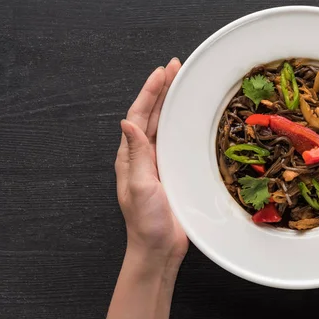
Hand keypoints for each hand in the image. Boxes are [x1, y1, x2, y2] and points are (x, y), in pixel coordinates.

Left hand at [115, 58, 187, 269]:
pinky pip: (177, 143)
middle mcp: (144, 157)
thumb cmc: (146, 222)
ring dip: (172, 104)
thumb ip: (136, 155)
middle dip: (162, 91)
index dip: (149, 93)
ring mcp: (159, 164)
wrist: (158, 249)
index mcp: (131, 157)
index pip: (137, 116)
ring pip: (164, 126)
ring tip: (183, 84)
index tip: (162, 72)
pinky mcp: (174, 173)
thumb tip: (127, 123)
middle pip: (151, 116)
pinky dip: (183, 126)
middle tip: (176, 68)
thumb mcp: (139, 187)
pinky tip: (192, 118)